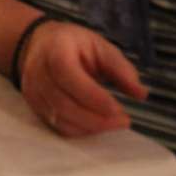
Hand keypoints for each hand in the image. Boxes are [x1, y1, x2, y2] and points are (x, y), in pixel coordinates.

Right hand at [18, 20, 146, 136]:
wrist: (38, 45)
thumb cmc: (73, 45)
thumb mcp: (99, 46)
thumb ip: (120, 68)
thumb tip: (141, 93)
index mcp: (54, 50)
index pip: (67, 75)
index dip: (93, 96)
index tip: (119, 108)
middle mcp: (38, 72)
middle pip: (63, 103)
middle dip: (97, 118)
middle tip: (124, 120)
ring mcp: (33, 92)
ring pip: (60, 119)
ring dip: (91, 126)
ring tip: (114, 122)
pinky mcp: (35, 107)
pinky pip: (58, 126)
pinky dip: (81, 130)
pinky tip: (97, 124)